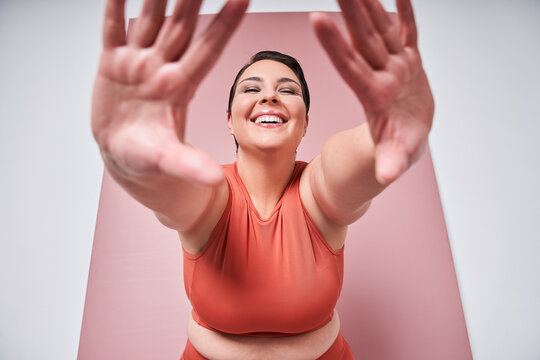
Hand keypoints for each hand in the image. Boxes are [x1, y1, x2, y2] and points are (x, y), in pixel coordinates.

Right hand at [91, 0, 247, 185]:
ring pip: (149, 19)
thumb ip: (190, 166)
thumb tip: (214, 180)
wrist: (124, 156)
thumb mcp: (170, 162)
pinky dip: (114, 7)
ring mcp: (137, 64)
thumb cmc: (151, 160)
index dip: (225, 23)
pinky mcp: (112, 65)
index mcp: (180, 87)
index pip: (208, 49)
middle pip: (181, 25)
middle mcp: (162, 69)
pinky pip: (113, 30)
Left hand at [310, 0, 434, 184]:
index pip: (350, 67)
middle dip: (351, 11)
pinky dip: (404, 13)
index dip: (335, 45)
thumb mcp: (395, 157)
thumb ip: (390, 161)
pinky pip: (408, 33)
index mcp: (375, 97)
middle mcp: (382, 76)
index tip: (317, 20)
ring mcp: (395, 67)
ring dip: (370, 5)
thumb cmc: (397, 150)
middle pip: (363, 40)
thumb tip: (386, 175)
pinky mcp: (410, 62)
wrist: (406, 139)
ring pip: (381, 30)